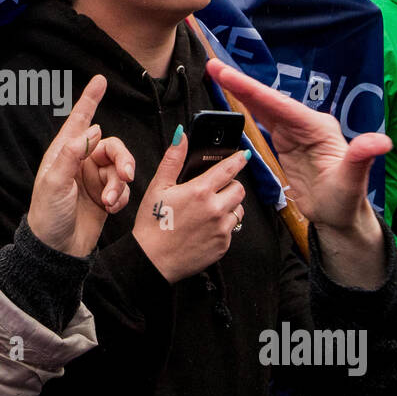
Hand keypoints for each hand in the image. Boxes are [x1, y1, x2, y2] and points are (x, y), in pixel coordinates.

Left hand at [27, 75, 134, 257]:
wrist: (57, 250)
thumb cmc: (48, 215)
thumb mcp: (54, 183)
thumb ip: (72, 155)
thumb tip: (91, 129)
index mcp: (64, 153)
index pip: (79, 121)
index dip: (90, 100)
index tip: (100, 80)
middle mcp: (81, 162)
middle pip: (112, 146)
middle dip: (122, 160)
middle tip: (126, 176)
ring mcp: (94, 179)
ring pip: (120, 168)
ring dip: (120, 184)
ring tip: (110, 201)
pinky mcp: (105, 196)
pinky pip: (123, 188)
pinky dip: (121, 197)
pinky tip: (110, 209)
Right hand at [131, 130, 251, 283]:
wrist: (152, 260)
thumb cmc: (152, 223)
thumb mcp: (158, 187)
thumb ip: (173, 159)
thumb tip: (181, 135)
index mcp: (199, 191)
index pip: (228, 169)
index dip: (238, 160)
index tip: (244, 155)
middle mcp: (215, 209)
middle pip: (239, 189)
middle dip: (231, 185)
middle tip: (216, 189)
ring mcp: (221, 229)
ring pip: (238, 209)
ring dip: (229, 206)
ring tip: (209, 210)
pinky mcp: (223, 245)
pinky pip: (231, 229)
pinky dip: (223, 225)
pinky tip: (205, 227)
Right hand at [204, 59, 389, 235]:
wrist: (339, 217)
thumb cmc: (346, 201)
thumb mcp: (352, 182)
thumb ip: (361, 158)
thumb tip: (380, 142)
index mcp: (318, 127)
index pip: (280, 104)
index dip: (252, 89)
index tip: (228, 75)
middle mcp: (307, 124)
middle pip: (268, 99)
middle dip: (240, 83)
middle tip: (213, 66)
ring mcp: (296, 132)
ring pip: (264, 106)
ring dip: (240, 90)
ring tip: (216, 74)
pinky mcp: (287, 141)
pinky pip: (264, 119)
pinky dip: (247, 106)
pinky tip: (234, 97)